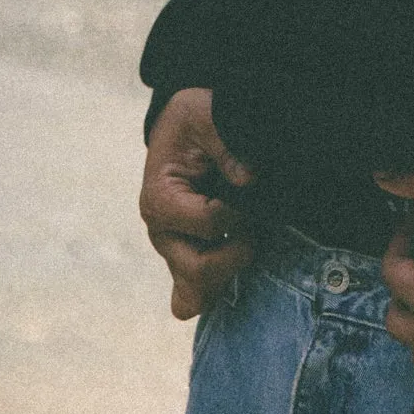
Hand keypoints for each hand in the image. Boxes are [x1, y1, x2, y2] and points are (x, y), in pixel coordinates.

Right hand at [141, 88, 254, 318]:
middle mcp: (162, 233)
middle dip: (237, 250)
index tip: (249, 188)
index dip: (238, 211)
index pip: (209, 224)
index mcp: (160, 199)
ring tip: (246, 240)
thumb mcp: (204, 114)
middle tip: (253, 224)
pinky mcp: (183, 260)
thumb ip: (225, 142)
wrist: (182, 131)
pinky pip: (190, 299)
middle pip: (199, 270)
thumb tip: (249, 179)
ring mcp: (172, 251)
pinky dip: (215, 291)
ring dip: (230, 271)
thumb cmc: (193, 122)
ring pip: (195, 295)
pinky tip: (233, 272)